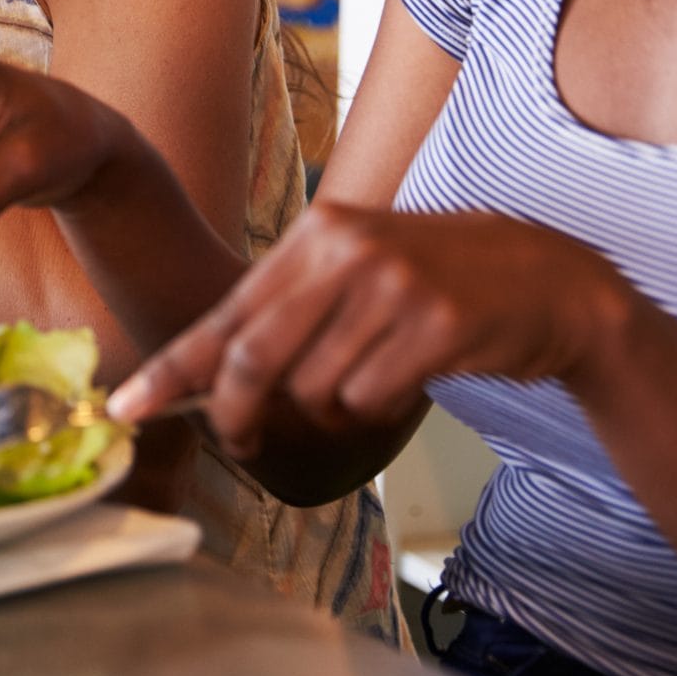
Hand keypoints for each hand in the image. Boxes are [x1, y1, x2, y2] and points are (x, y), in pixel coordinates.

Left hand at [110, 206, 639, 453]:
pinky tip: (405, 379)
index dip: (173, 368)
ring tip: (369, 377)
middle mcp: (347, 250)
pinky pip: (368, 399)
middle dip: (234, 414)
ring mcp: (393, 286)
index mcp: (317, 233)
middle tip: (238, 442)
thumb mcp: (356, 268)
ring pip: (314, 389)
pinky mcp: (436, 326)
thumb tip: (213, 378)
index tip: (128, 407)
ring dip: (329, 407)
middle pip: (254, 357)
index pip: (226, 313)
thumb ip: (289, 311)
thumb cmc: (437, 280)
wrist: (548, 278)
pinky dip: (376, 407)